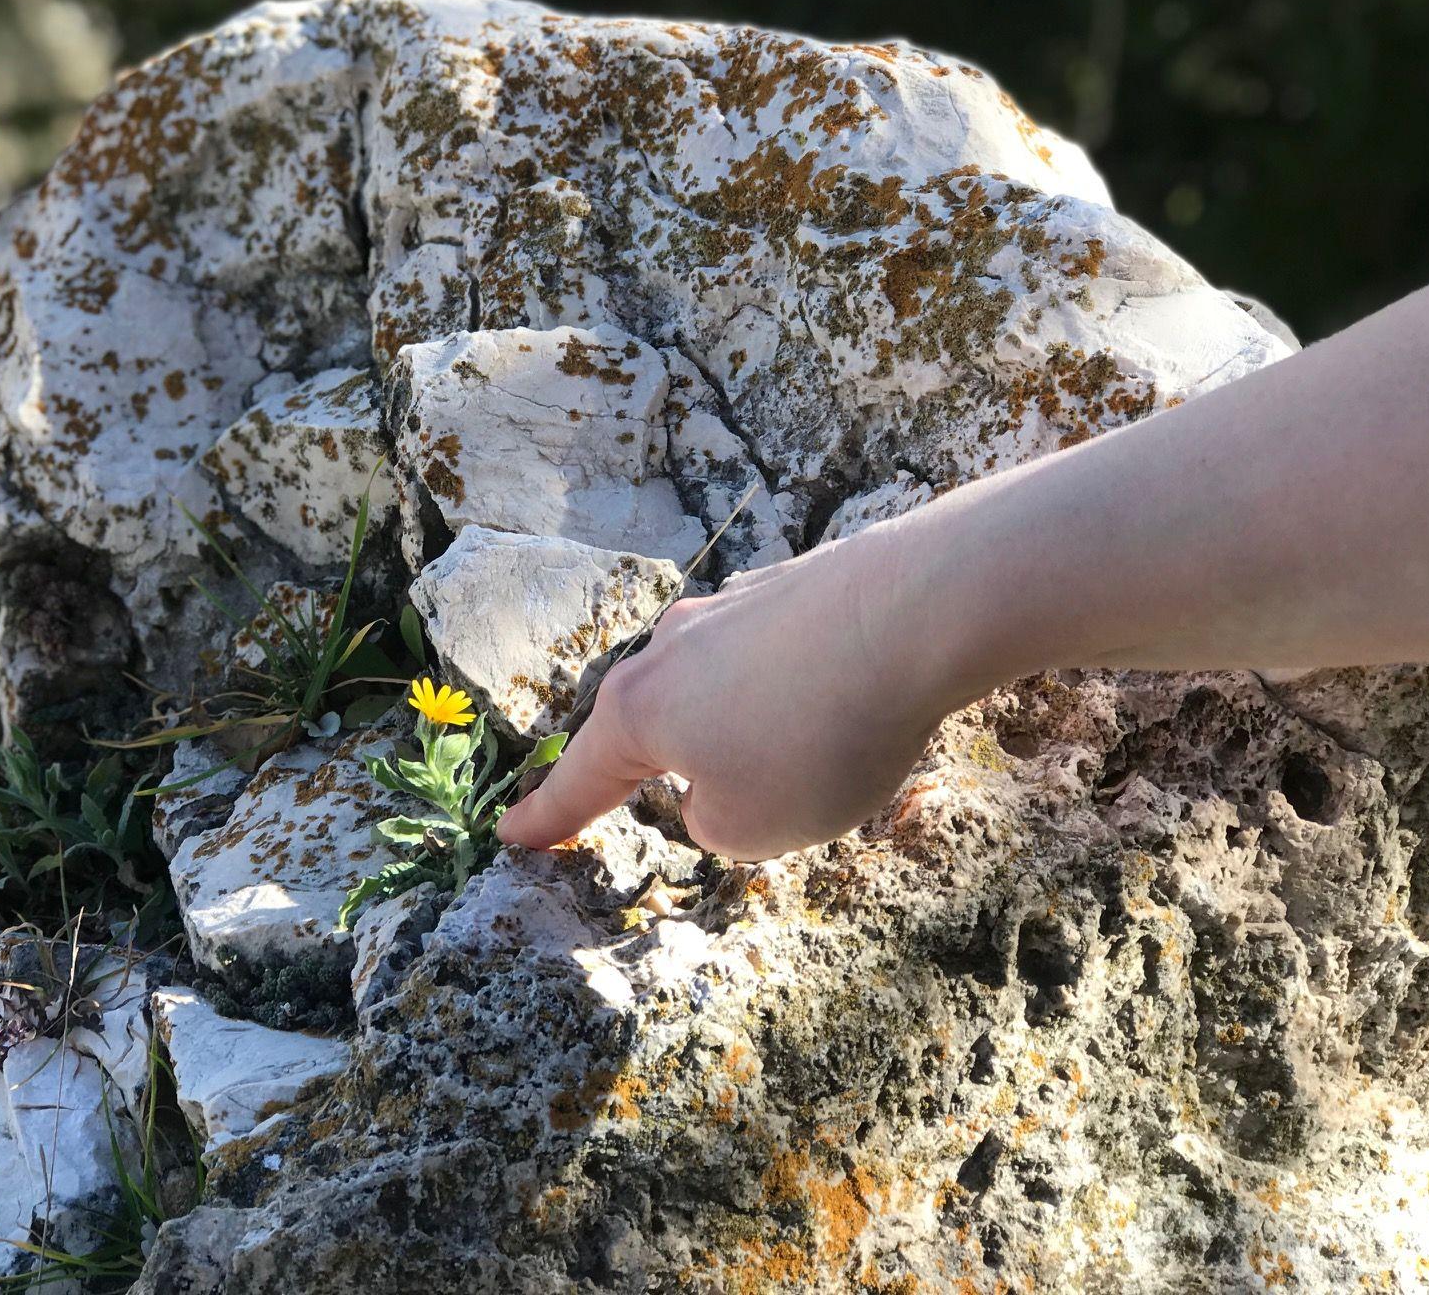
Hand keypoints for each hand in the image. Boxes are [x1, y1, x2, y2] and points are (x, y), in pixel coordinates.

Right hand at [497, 524, 970, 859]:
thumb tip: (719, 783)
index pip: (580, 780)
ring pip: (716, 688)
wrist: (916, 611)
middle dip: (659, 764)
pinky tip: (843, 704)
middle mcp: (670, 649)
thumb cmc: (817, 735)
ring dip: (744, 729)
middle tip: (665, 796)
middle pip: (648, 722)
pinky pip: (775, 661)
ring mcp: (732, 611)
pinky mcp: (794, 590)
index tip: (512, 838)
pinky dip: (794, 694)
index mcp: (640, 711)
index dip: (548, 819)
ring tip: (811, 759)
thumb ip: (714, 822)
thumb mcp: (750, 828)